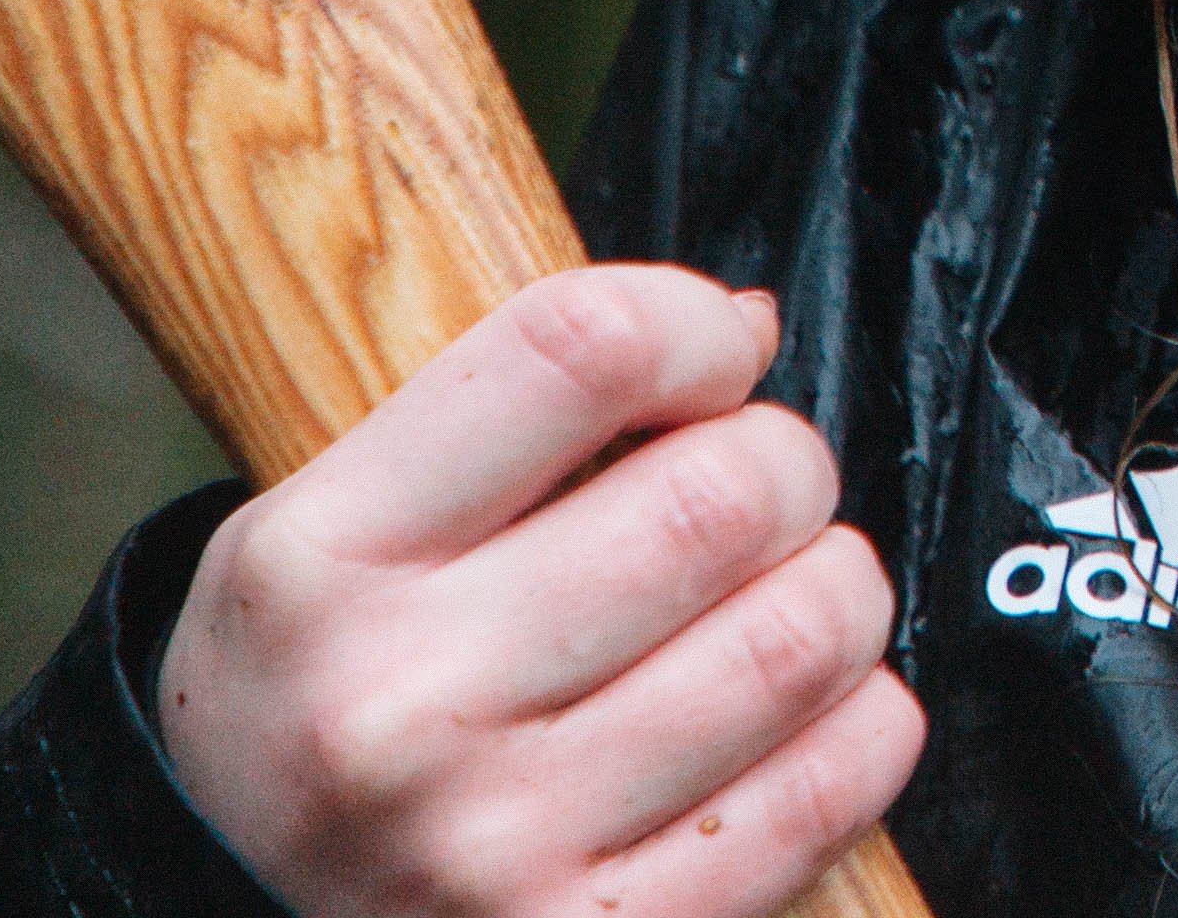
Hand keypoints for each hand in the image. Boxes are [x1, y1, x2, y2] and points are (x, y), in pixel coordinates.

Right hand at [159, 263, 922, 917]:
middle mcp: (395, 710)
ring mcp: (494, 848)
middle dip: (786, 468)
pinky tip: (804, 716)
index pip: (583, 350)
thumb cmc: (323, 698)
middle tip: (762, 492)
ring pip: (801, 640)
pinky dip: (861, 726)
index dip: (692, 329)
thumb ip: (514, 416)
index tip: (712, 362)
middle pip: (723, 497)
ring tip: (789, 598)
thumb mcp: (333, 536)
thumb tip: (743, 329)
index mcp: (317, 564)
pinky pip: (828, 791)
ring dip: (837, 593)